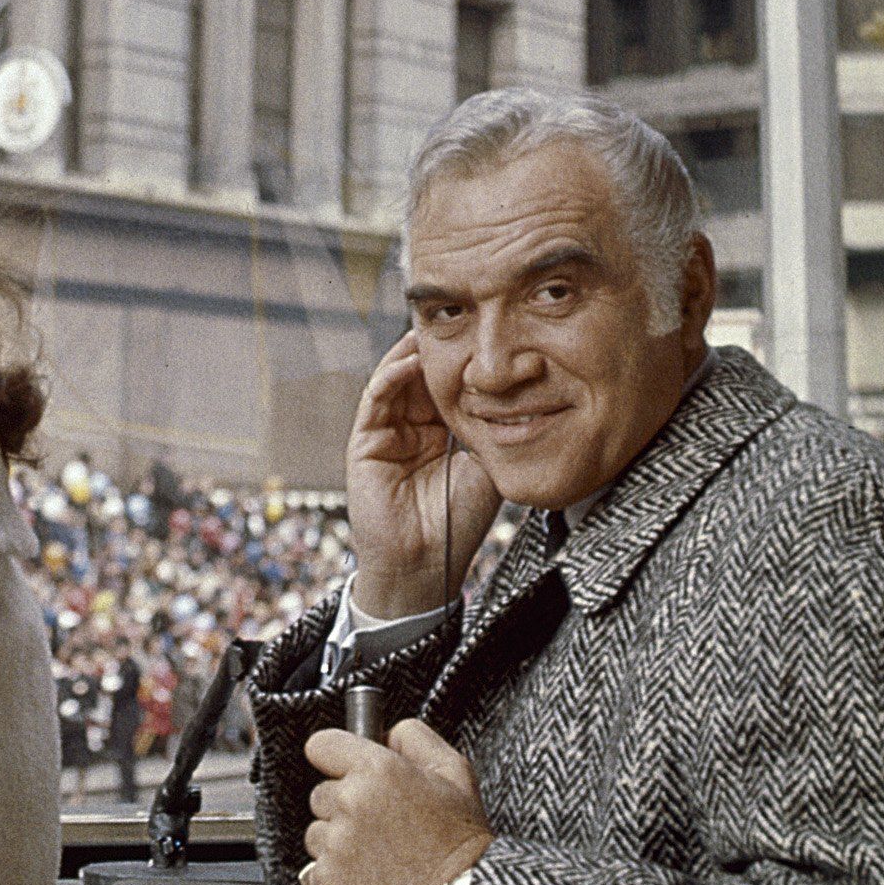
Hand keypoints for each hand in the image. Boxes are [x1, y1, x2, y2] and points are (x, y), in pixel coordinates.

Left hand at [301, 717, 491, 884]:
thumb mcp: (454, 771)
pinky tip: (372, 877)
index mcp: (376, 770)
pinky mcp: (327, 880)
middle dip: (344, 806)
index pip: (321, 745)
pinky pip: (316, 870)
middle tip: (382, 824)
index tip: (344, 769)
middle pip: (321, 794)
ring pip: (318, 833)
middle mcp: (350, 803)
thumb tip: (384, 733)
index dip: (335, 757)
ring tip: (380, 855)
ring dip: (339, 842)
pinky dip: (338, 876)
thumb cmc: (462, 843)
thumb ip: (413, 737)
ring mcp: (335, 844)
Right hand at [346, 335, 500, 618]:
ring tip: (432, 329)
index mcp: (441, 435)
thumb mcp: (486, 467)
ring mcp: (387, 434)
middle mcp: (412, 430)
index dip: (464, 362)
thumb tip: (517, 391)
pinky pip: (377, 399)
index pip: (449, 387)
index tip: (485, 334)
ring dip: (413, 353)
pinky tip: (412, 359)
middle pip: (422, 377)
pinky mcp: (366, 442)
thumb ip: (492, 429)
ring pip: (397, 380)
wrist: (426, 566)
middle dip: (438, 349)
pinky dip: (392, 375)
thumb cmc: (459, 524)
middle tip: (459, 318)